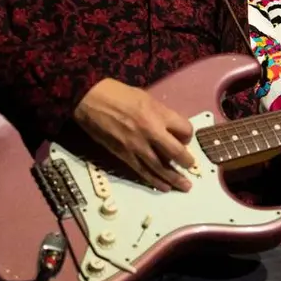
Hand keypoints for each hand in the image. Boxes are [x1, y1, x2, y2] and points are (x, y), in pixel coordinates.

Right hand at [73, 79, 194, 191]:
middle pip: (176, 152)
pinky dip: (154, 181)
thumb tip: (170, 128)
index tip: (184, 138)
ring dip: (175, 178)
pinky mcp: (124, 156)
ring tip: (185, 186)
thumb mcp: (146, 98)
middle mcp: (151, 132)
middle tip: (190, 166)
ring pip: (161, 167)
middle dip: (186, 162)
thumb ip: (161, 114)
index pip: (185, 129)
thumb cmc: (118, 94)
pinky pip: (143, 171)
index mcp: (159, 114)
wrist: (90, 100)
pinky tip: (164, 187)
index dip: (187, 136)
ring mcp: (137, 146)